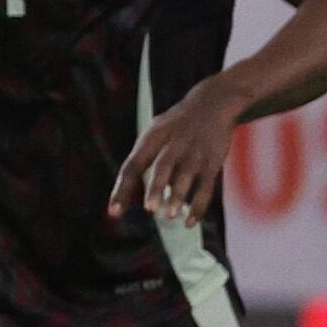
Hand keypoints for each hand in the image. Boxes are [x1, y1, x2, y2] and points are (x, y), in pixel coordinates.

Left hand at [110, 83, 243, 224]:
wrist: (212, 104)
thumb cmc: (176, 125)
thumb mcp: (155, 130)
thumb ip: (144, 156)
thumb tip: (130, 188)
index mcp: (152, 138)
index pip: (133, 165)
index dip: (122, 189)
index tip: (114, 211)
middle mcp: (173, 145)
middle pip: (162, 167)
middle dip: (156, 188)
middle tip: (150, 209)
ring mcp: (194, 154)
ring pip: (186, 178)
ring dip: (178, 198)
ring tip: (170, 216)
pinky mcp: (212, 162)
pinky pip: (206, 187)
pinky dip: (198, 206)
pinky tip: (190, 221)